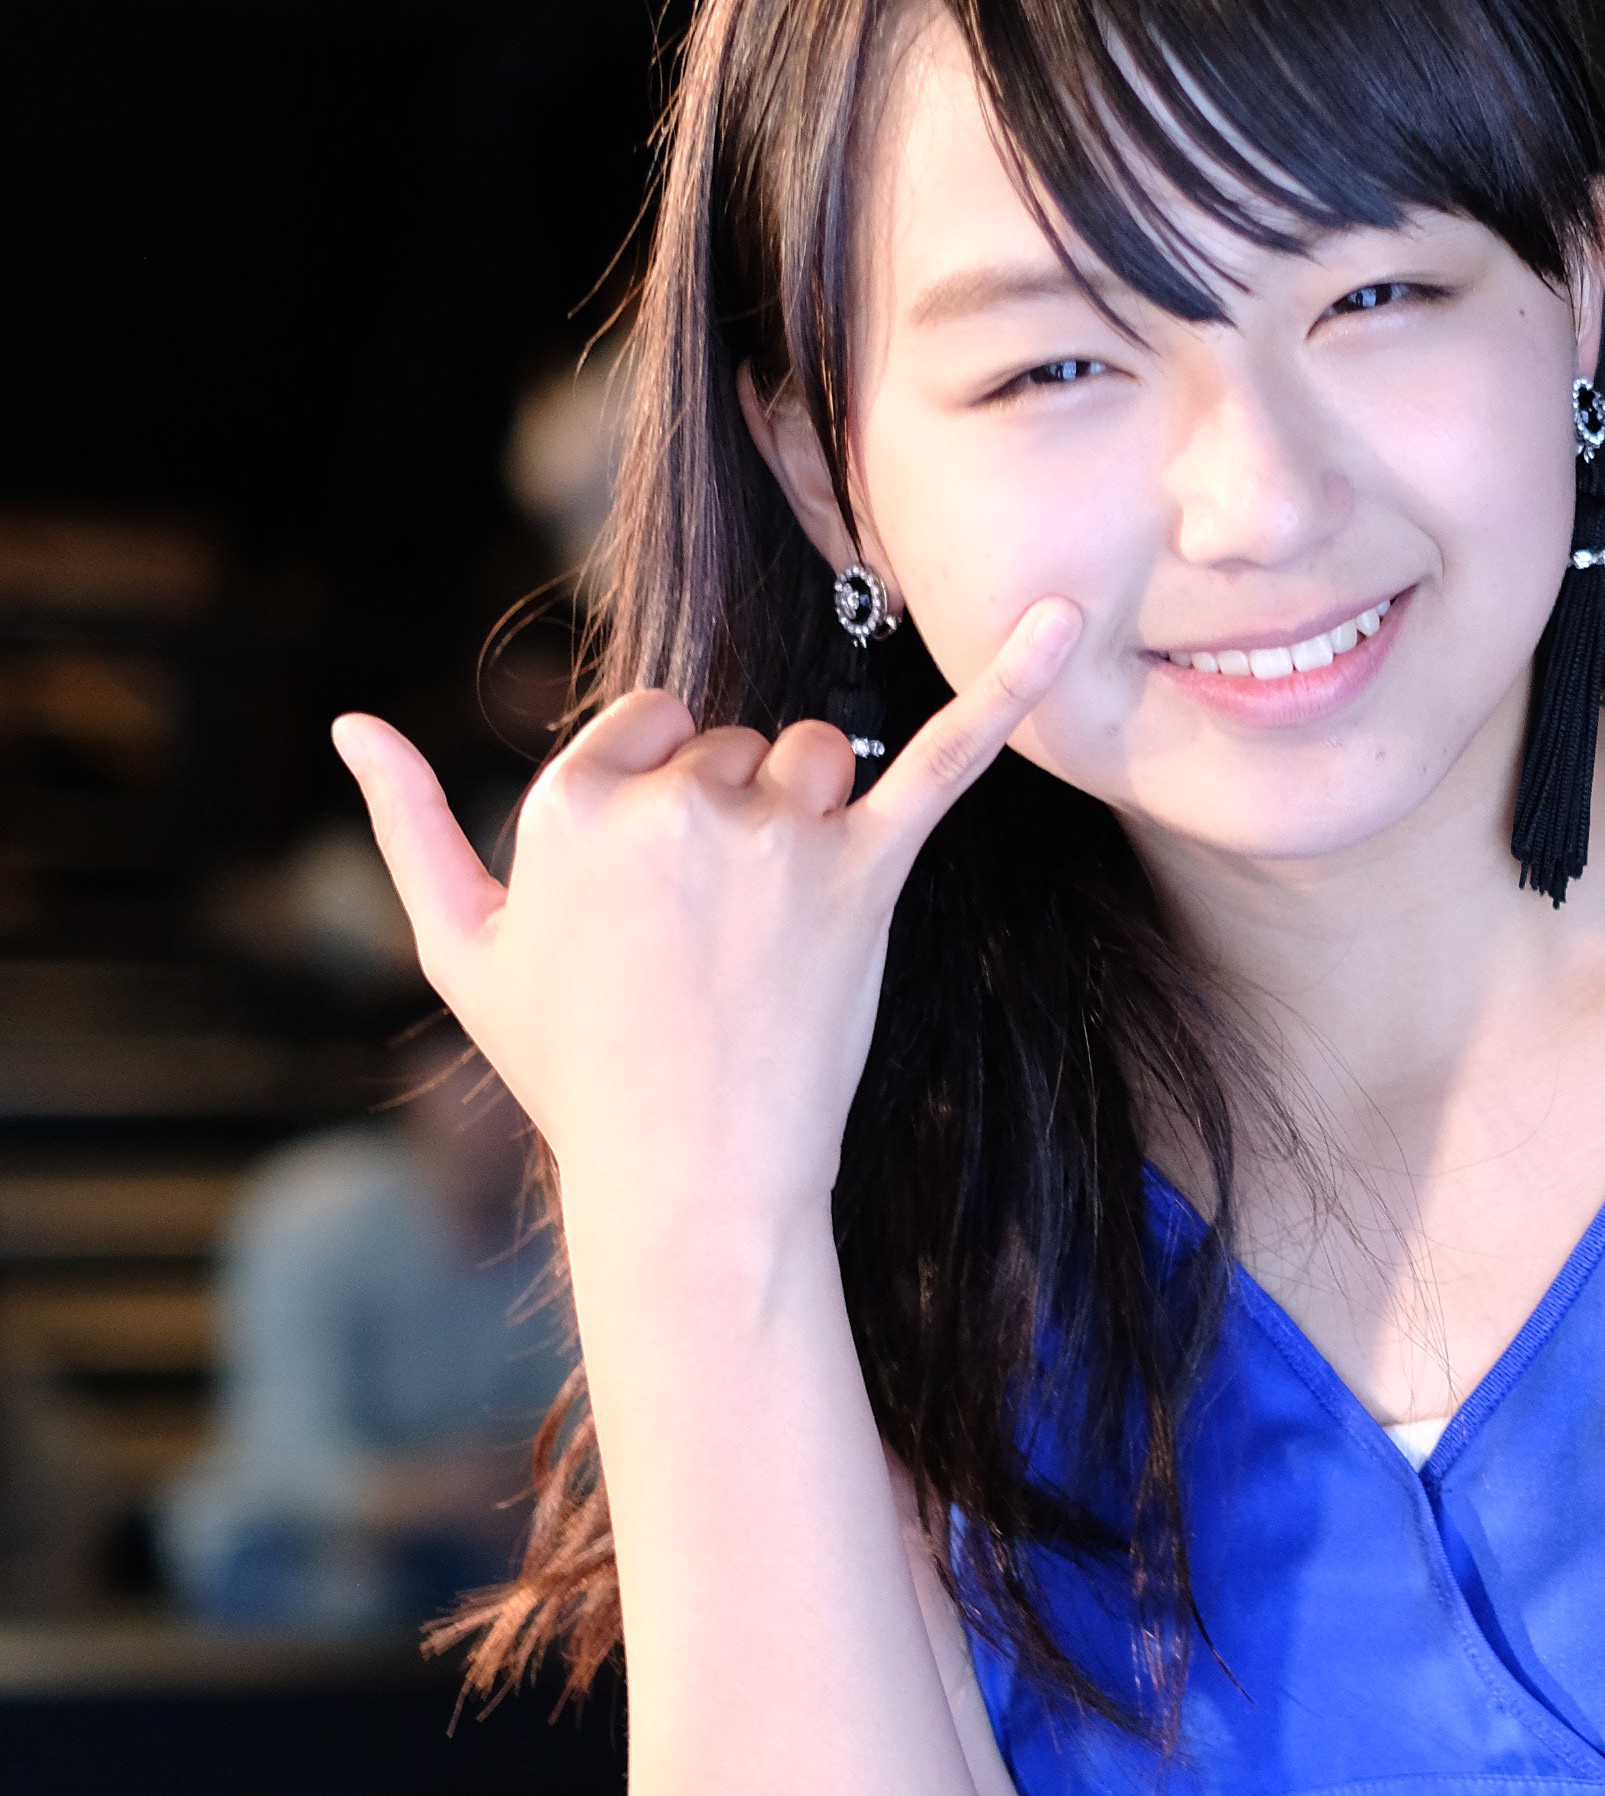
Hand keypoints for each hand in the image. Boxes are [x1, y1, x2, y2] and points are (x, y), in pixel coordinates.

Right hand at [331, 602, 1081, 1268]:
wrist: (690, 1183)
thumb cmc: (574, 1071)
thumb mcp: (464, 950)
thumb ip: (411, 825)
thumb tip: (352, 726)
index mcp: (571, 801)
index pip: (651, 725)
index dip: (663, 801)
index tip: (657, 896)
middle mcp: (673, 802)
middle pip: (736, 744)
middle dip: (736, 820)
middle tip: (715, 943)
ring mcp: (772, 837)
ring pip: (816, 757)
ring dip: (811, 819)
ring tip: (780, 932)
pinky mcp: (863, 876)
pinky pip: (945, 758)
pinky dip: (1007, 682)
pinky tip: (1061, 612)